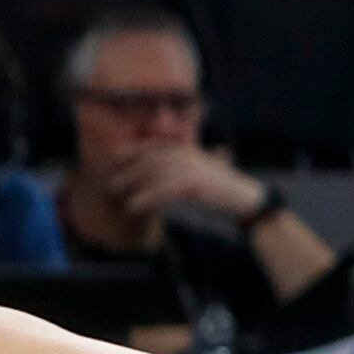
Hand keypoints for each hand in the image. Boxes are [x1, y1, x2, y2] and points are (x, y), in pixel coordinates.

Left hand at [105, 144, 261, 225]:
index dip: (132, 151)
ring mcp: (191, 167)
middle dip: (128, 173)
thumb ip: (178, 167)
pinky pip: (162, 191)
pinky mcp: (193, 184)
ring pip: (153, 175)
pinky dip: (145, 200)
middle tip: (110, 186)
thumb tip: (151, 176)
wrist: (242, 197)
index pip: (154, 145)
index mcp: (186, 148)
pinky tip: (133, 208)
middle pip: (149, 160)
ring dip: (133, 188)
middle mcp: (187, 153)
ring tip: (121, 201)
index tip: (113, 159)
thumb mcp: (197, 170)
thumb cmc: (217, 189)